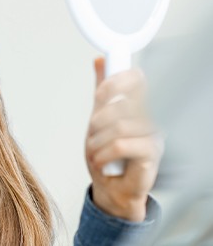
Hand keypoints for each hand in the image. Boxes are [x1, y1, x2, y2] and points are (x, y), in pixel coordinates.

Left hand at [85, 58, 162, 220]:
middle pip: (122, 103)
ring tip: (96, 151)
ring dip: (97, 141)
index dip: (116, 81)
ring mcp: (154, 135)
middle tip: (94, 134)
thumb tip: (100, 60)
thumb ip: (102, 91)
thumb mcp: (100, 117)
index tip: (99, 94)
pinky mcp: (151, 154)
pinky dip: (102, 154)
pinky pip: (120, 145)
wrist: (112, 188)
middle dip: (98, 121)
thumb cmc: (109, 153)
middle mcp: (151, 118)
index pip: (137, 79)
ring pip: (118, 126)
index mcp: (140, 106)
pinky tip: (101, 160)